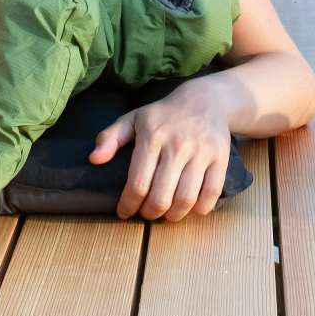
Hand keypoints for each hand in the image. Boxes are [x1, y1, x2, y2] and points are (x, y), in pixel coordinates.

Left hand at [89, 85, 233, 221]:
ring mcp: (202, 152)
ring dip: (173, 215)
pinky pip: (211, 193)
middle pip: (161, 196)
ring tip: (166, 214)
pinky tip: (190, 208)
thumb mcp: (133, 119)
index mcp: (153, 136)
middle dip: (150, 213)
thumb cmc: (164, 115)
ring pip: (186, 199)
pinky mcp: (220, 158)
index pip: (138, 183)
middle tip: (146, 213)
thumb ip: (110, 138)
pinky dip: (200, 209)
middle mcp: (178, 144)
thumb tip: (94, 159)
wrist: (206, 100)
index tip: (124, 212)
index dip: (129, 204)